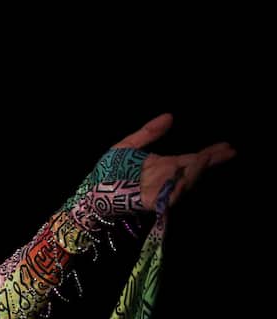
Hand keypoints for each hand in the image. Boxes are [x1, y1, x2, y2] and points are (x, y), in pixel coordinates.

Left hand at [113, 113, 236, 208]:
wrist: (90, 192)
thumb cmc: (108, 171)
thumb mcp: (128, 146)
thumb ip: (148, 132)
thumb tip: (170, 116)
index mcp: (164, 165)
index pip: (192, 159)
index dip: (210, 153)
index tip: (227, 147)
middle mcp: (167, 179)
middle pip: (194, 170)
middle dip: (211, 162)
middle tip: (228, 152)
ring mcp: (161, 191)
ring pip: (185, 182)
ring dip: (196, 171)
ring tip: (206, 157)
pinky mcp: (152, 203)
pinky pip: (171, 197)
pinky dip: (179, 188)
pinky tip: (185, 177)